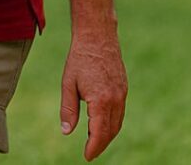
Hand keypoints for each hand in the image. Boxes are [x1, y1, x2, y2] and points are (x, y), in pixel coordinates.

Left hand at [60, 31, 127, 160]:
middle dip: (101, 144)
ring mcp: (122, 94)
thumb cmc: (79, 59)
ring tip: (95, 142)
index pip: (99, 132)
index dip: (93, 147)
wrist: (97, 38)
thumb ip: (68, 109)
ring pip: (118, 122)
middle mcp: (115, 100)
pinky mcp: (123, 89)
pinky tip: (102, 124)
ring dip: (107, 135)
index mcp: (101, 100)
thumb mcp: (68, 84)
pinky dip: (112, 122)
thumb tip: (66, 131)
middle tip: (90, 152)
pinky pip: (120, 112)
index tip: (87, 156)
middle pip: (111, 131)